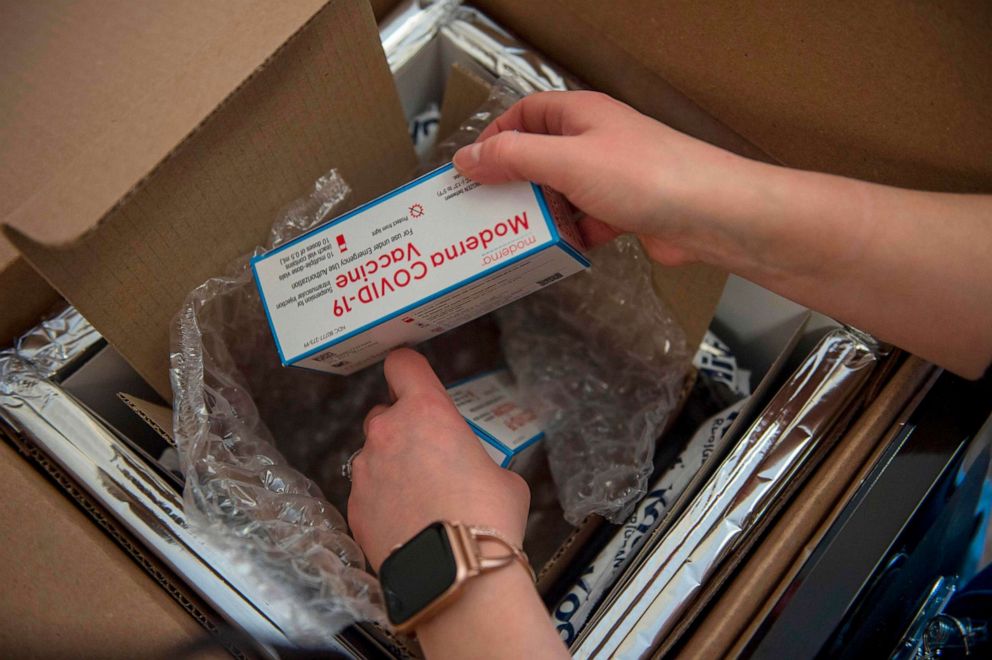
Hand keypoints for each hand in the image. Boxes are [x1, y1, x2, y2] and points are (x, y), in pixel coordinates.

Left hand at [347, 348, 529, 570]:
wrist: (456, 571)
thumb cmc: (488, 518)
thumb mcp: (502, 475)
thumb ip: (476, 459)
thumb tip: (473, 473)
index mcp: (426, 411)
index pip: (402, 364)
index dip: (409, 370)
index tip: (414, 379)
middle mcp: (388, 432)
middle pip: (385, 412)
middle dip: (403, 427)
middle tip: (429, 454)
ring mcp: (366, 470)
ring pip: (373, 454)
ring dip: (391, 466)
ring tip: (419, 497)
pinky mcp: (354, 506)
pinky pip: (367, 491)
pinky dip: (382, 500)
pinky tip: (406, 522)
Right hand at [452, 90, 764, 266]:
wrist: (710, 214)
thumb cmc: (645, 175)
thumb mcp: (566, 161)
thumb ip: (514, 158)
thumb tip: (468, 157)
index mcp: (580, 115)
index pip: (527, 113)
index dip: (496, 135)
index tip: (471, 166)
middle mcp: (595, 141)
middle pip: (539, 156)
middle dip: (512, 181)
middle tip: (482, 208)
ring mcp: (610, 177)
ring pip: (560, 193)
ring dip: (538, 213)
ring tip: (509, 235)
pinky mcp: (624, 212)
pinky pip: (584, 222)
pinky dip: (568, 236)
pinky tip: (553, 252)